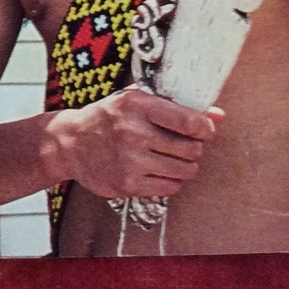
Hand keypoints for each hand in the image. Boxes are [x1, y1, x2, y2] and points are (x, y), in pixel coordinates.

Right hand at [46, 88, 219, 199]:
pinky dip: (170, 180)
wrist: (69, 143)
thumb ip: (176, 106)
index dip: (205, 129)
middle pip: (192, 149)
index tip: (203, 130)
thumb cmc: (108, 118)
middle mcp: (132, 132)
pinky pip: (171, 187)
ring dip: (184, 166)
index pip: (190, 122)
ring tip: (170, 158)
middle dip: (193, 148)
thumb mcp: (136, 101)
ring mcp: (130, 160)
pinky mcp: (127, 184)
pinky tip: (156, 170)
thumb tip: (218, 115)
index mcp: (136, 104)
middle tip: (182, 145)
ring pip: (186, 171)